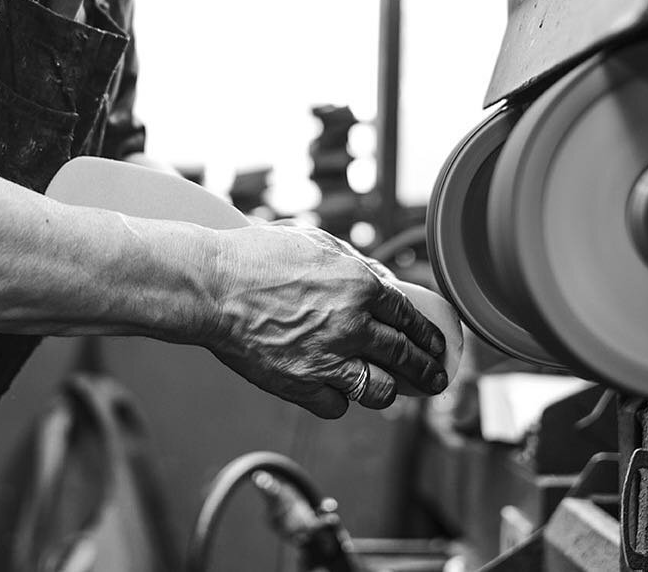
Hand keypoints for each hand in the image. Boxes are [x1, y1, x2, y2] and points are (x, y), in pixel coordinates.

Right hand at [200, 223, 448, 417]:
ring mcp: (329, 359)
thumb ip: (354, 263)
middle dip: (426, 370)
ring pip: (380, 390)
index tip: (434, 345)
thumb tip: (383, 281)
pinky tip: (336, 388)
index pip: (410, 317)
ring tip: (389, 388)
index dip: (428, 334)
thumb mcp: (315, 242)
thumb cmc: (257, 257)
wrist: (213, 287)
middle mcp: (352, 324)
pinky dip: (340, 399)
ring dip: (387, 389)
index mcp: (360, 284)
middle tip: (434, 378)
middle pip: (405, 356)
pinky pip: (338, 406)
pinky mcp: (302, 386)